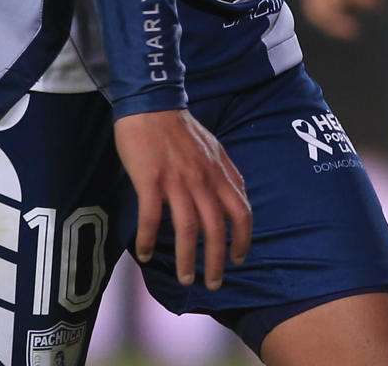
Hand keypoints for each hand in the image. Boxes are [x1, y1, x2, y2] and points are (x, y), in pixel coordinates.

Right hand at [114, 108, 251, 288]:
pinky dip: (149, 240)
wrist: (151, 104)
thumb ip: (223, 173)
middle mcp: (202, 179)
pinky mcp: (150, 180)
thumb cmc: (179, 127)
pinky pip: (151, 218)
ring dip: (187, 259)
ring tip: (185, 279)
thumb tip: (235, 195)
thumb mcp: (212, 148)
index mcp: (219, 172)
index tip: (239, 259)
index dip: (243, 239)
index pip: (241, 211)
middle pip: (216, 228)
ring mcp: (176, 180)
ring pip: (187, 229)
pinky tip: (144, 255)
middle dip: (217, 260)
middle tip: (213, 283)